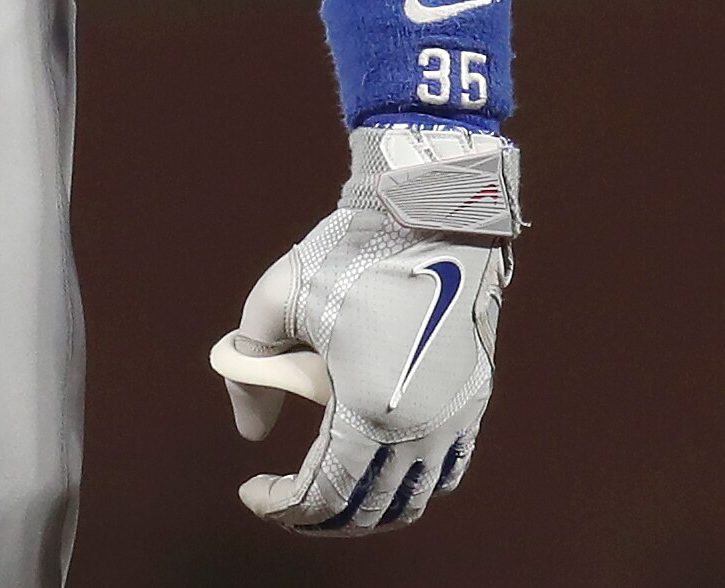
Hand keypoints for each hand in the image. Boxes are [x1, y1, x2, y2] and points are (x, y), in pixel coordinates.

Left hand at [219, 125, 521, 535]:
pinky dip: (410, 484)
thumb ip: (249, 370)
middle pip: (366, 509)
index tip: (250, 491)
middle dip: (318, 515)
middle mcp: (419, 428)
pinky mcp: (474, 396)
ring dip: (366, 507)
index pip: (320, 495)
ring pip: (411, 498)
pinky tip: (380, 466)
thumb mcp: (277, 300)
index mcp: (368, 411)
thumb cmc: (352, 249)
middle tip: (284, 499)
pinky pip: (446, 468)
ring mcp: (454, 416)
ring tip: (329, 489)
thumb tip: (250, 430)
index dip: (278, 506)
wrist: (435, 208)